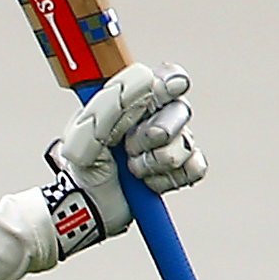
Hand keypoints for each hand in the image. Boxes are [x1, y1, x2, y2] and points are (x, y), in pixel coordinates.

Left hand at [42, 63, 205, 252]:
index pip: (166, 77)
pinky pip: (195, 168)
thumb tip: (145, 76)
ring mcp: (171, 143)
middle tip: (128, 148)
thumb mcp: (86, 129)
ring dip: (155, 161)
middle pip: (181, 110)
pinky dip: (169, 178)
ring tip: (131, 169)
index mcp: (135, 98)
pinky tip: (147, 182)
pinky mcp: (180, 170)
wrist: (87, 203)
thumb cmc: (84, 160)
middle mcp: (157, 116)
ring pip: (186, 143)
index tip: (167, 90)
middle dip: (153, 135)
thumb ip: (111, 101)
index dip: (171, 82)